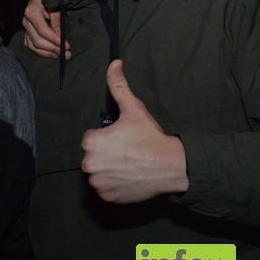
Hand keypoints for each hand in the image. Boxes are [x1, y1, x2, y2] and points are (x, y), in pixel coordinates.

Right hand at [21, 0, 69, 58]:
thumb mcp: (56, 6)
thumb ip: (57, 21)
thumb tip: (60, 36)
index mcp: (32, 12)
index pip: (43, 31)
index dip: (55, 40)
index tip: (67, 46)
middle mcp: (26, 21)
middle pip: (37, 41)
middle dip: (53, 49)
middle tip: (67, 54)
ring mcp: (25, 27)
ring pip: (33, 45)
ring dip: (47, 53)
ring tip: (60, 56)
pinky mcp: (26, 32)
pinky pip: (30, 45)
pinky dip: (40, 51)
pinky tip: (51, 54)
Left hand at [81, 60, 187, 202]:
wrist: (169, 165)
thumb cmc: (150, 136)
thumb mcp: (133, 109)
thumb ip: (119, 85)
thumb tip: (114, 63)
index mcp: (92, 142)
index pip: (92, 138)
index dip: (108, 137)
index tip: (123, 139)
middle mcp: (90, 164)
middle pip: (93, 156)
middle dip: (107, 154)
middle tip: (128, 151)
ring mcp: (98, 183)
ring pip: (98, 173)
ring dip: (109, 169)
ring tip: (129, 164)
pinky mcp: (107, 197)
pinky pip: (105, 189)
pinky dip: (114, 185)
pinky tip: (129, 177)